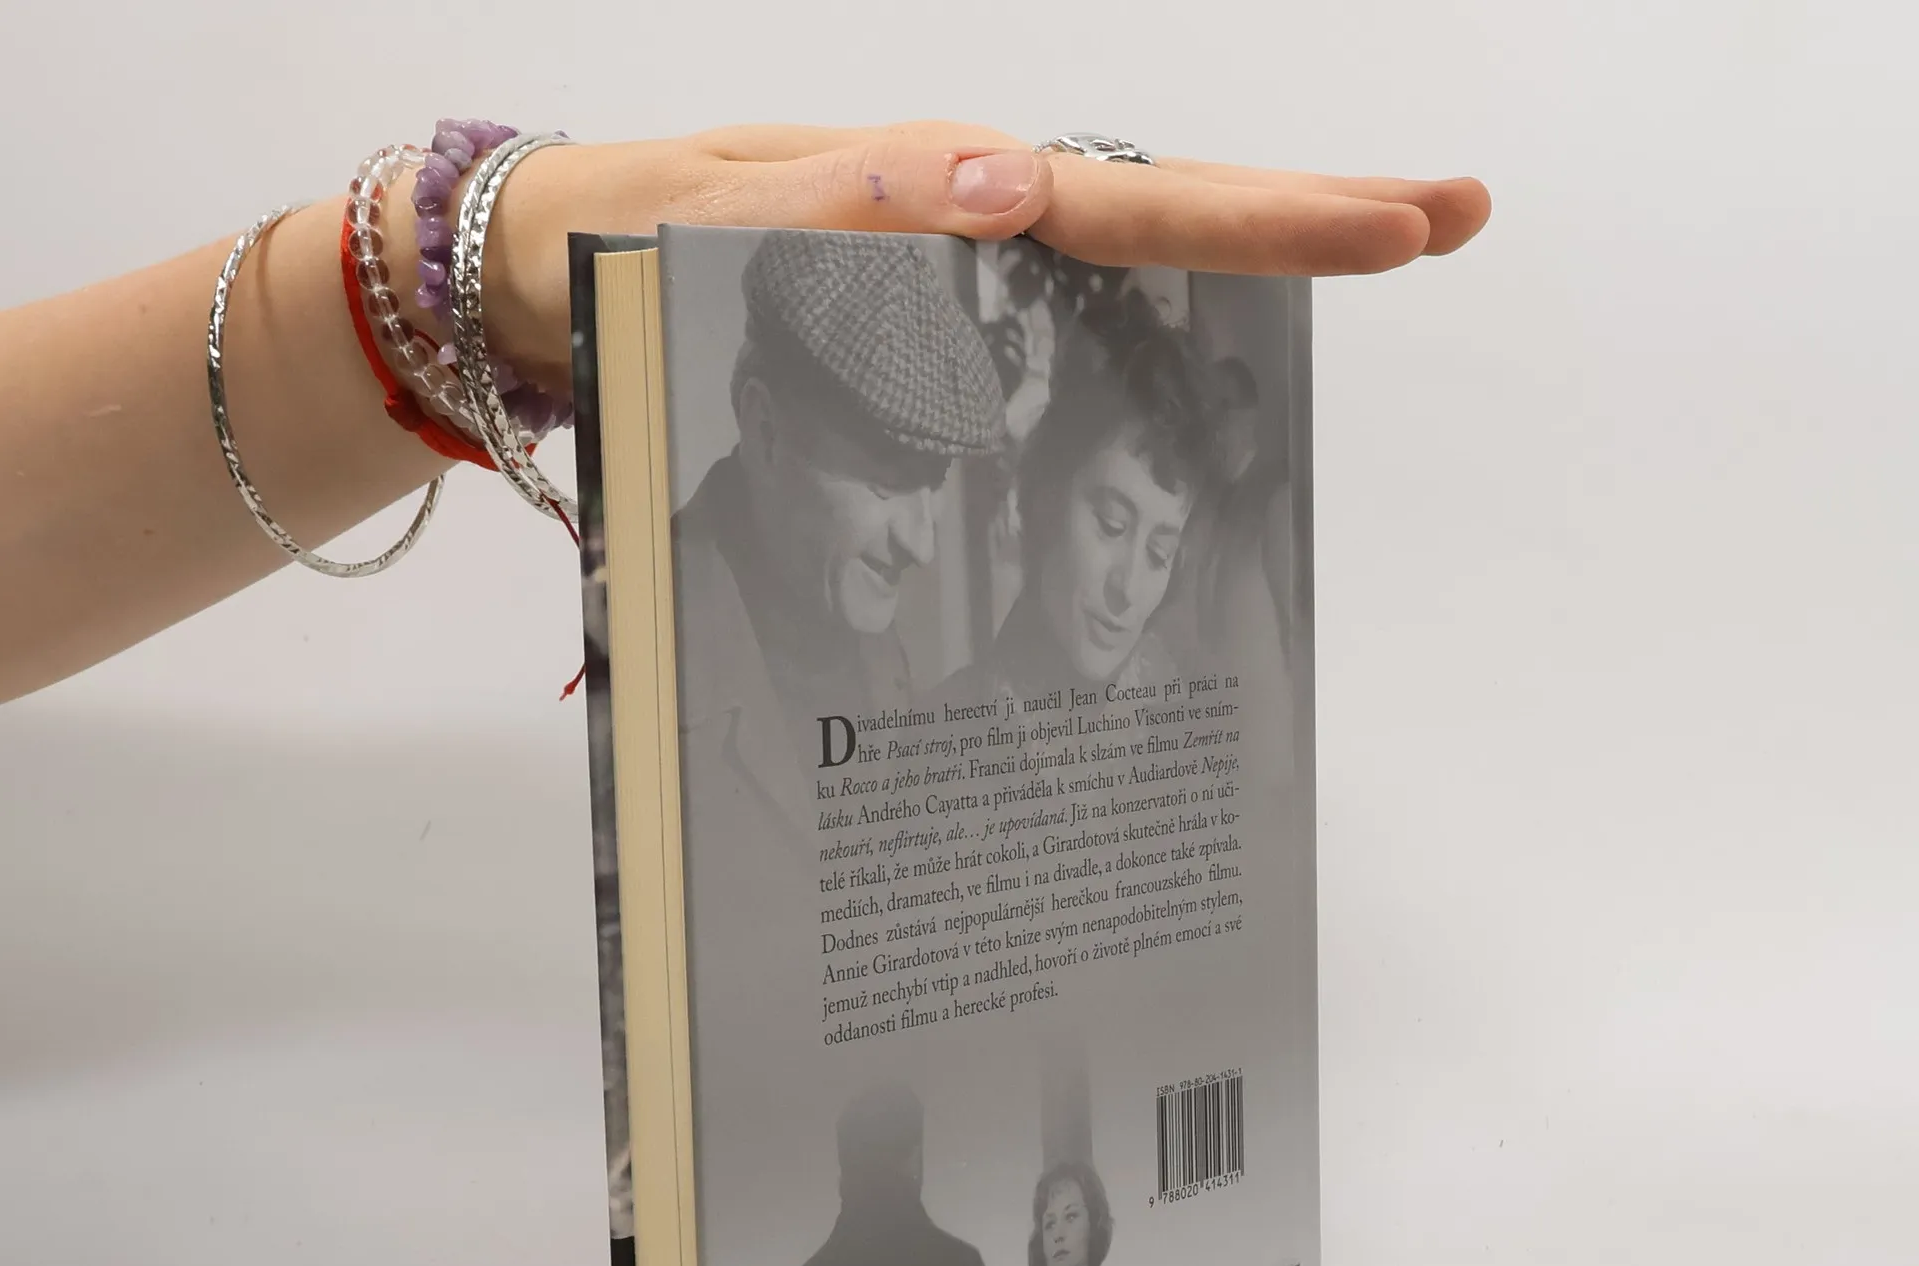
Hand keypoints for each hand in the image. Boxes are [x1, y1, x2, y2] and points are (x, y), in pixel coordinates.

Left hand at [477, 120, 1491, 386]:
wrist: (531, 279)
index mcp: (930, 196)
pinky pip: (1045, 344)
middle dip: (1302, 217)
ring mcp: (950, 289)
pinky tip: (1202, 370)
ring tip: (1371, 260)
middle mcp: (960, 233)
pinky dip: (1135, 348)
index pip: (1125, 205)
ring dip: (1242, 274)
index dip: (1266, 221)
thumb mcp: (709, 216)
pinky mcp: (920, 342)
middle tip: (1447, 215)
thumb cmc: (609, 239)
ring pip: (1119, 278)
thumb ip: (847, 202)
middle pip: (1159, 220)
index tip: (1402, 222)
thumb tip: (1008, 183)